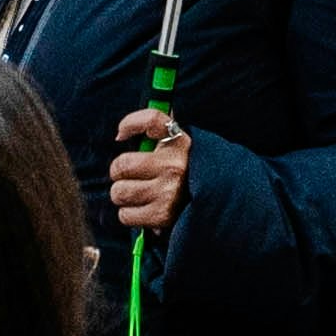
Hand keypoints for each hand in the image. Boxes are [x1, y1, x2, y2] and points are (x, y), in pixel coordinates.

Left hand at [110, 107, 189, 235]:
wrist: (215, 206)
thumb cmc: (187, 174)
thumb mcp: (180, 147)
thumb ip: (159, 132)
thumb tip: (121, 135)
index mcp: (180, 142)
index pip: (151, 120)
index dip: (130, 124)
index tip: (121, 135)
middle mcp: (174, 165)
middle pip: (121, 165)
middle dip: (120, 173)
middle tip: (131, 176)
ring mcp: (168, 192)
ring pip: (120, 192)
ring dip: (123, 196)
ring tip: (138, 195)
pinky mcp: (163, 215)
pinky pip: (125, 215)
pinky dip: (129, 215)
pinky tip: (143, 210)